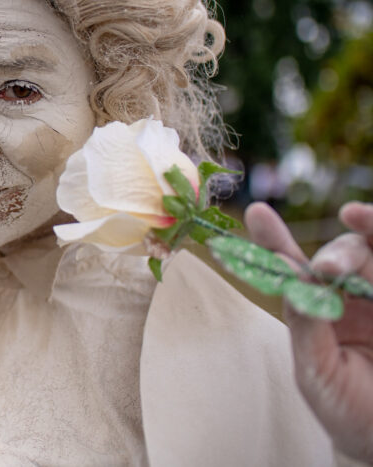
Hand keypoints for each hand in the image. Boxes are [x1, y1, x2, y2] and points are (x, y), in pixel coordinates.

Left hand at [245, 201, 372, 462]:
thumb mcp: (316, 370)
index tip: (257, 213)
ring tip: (347, 252)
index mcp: (319, 303)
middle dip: (338, 254)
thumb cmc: (344, 405)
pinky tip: (370, 244)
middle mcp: (353, 293)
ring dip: (365, 244)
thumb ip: (305, 325)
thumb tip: (292, 281)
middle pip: (346, 253)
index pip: (293, 264)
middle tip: (329, 269)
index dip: (274, 237)